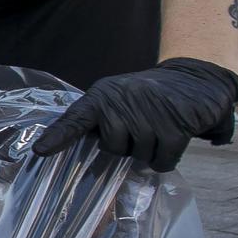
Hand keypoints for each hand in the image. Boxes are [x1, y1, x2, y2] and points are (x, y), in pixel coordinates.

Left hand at [31, 58, 237, 172]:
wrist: (197, 76)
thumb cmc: (152, 96)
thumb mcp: (119, 100)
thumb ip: (97, 122)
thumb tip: (57, 149)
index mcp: (103, 97)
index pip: (76, 118)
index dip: (58, 136)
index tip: (40, 151)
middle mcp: (122, 103)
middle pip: (111, 149)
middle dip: (126, 147)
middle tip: (142, 127)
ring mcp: (149, 114)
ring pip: (138, 157)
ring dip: (150, 151)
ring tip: (162, 127)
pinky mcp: (175, 127)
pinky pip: (161, 161)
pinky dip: (168, 158)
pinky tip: (175, 138)